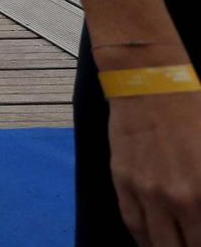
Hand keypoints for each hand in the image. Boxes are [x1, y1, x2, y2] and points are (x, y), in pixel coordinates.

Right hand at [109, 91, 200, 244]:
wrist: (150, 85)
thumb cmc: (194, 114)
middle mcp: (179, 199)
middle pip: (187, 246)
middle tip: (194, 241)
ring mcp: (148, 193)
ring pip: (160, 243)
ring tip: (177, 245)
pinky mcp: (123, 183)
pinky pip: (134, 224)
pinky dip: (145, 240)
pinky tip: (153, 242)